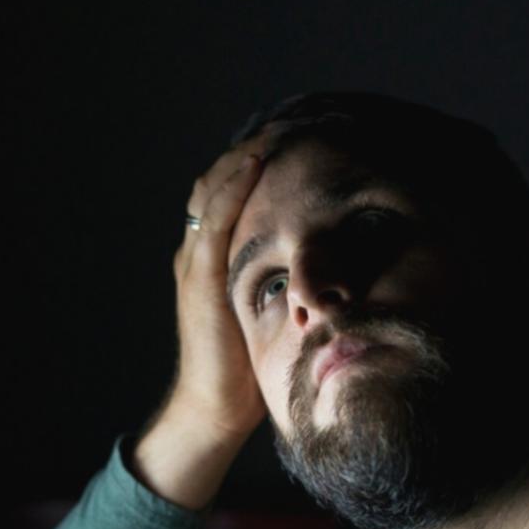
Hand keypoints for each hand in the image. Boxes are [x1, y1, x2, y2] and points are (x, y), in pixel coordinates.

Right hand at [164, 133, 277, 444]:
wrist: (216, 409)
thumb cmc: (249, 366)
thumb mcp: (272, 310)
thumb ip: (287, 280)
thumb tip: (335, 262)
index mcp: (214, 255)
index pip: (229, 191)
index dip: (256, 160)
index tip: (293, 135)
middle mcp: (198, 251)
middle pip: (217, 179)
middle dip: (252, 147)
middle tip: (290, 120)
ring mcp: (194, 262)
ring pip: (211, 190)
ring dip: (243, 155)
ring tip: (275, 128)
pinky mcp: (198, 280)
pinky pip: (212, 221)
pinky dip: (232, 188)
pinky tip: (256, 165)